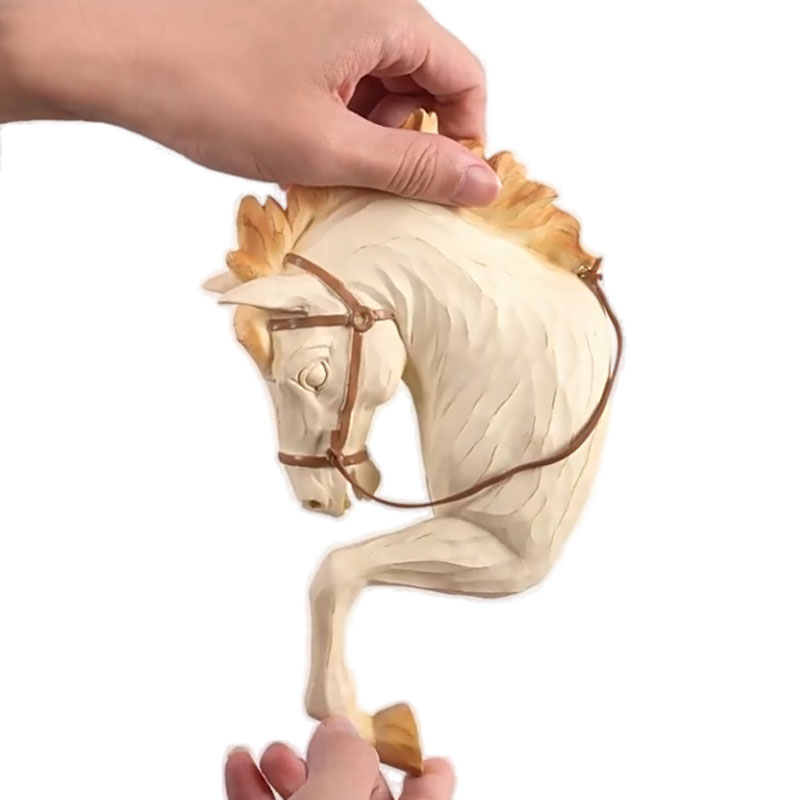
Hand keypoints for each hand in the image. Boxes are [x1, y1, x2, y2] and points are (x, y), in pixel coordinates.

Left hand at [0, 0, 498, 205]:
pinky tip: (302, 142)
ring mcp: (324, 14)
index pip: (464, 78)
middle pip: (423, 79)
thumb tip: (481, 184)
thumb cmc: (211, 89)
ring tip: (323, 164)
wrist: (113, 49)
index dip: (462, 140)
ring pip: (379, 82)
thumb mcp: (327, 147)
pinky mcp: (294, 28)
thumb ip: (412, 168)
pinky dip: (335, 116)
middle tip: (370, 182)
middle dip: (407, 139)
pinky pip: (341, 75)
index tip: (441, 187)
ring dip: (367, 132)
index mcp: (382, 16)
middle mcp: (360, 4)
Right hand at [225, 717, 454, 799]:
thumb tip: (341, 732)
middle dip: (337, 761)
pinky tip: (240, 767)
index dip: (430, 777)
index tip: (435, 757)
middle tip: (323, 736)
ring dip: (287, 772)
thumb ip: (344, 761)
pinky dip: (255, 790)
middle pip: (360, 797)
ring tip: (268, 750)